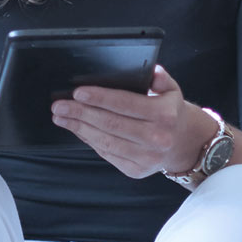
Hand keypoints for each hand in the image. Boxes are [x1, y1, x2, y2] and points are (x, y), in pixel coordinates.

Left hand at [51, 66, 213, 178]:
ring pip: (105, 141)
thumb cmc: (168, 112)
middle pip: (110, 124)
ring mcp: (147, 157)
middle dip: (80, 113)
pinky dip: (88, 140)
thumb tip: (152, 72)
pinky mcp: (136, 170)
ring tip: (61, 117)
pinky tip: (76, 129)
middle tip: (59, 105)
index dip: (99, 98)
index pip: (126, 104)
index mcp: (164, 115)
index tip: (77, 93)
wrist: (183, 143)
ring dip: (78, 128)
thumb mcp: (170, 90)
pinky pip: (106, 154)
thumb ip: (161, 78)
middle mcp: (157, 138)